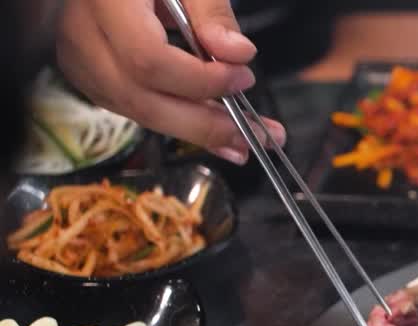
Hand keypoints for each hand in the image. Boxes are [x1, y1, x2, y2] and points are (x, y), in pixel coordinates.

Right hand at [55, 0, 284, 163]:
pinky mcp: (91, 77)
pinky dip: (179, 122)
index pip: (148, 58)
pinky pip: (136, 110)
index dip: (200, 79)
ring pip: (139, 112)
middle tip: (255, 136)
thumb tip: (236, 53)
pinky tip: (216, 129)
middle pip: (142, 99)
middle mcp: (82, 34)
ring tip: (244, 138)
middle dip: (205, 124)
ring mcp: (81, 60)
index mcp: (105, 1)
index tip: (243, 78)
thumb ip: (212, 11)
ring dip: (197, 131)